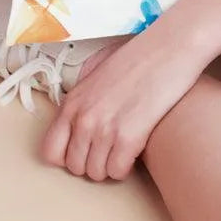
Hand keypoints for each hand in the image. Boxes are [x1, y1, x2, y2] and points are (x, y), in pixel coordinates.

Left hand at [39, 18, 209, 181]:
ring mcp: (104, 128)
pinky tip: (135, 148)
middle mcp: (83, 117)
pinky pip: (118, 172)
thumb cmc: (139, 58)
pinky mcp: (128, 136)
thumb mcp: (98, 77)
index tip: (85, 149)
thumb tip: (78, 128)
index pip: (50, 152)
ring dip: (110, 166)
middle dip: (93, 162)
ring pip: (97, 173)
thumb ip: (84, 103)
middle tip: (110, 148)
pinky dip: (126, 166)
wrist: (170, 47)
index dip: (68, 156)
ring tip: (124, 147)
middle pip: (75, 167)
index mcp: (73, 102)